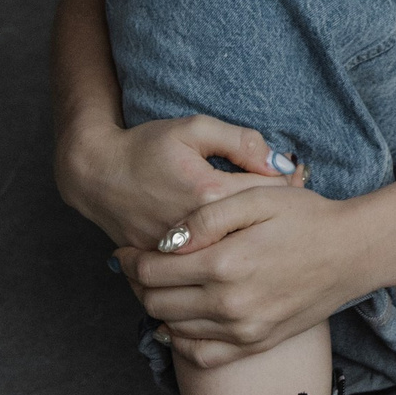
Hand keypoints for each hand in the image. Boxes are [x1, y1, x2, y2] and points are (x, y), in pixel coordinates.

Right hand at [58, 114, 303, 252]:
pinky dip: (224, 256)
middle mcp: (197, 230)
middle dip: (277, 219)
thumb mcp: (194, 128)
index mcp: (208, 193)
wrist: (96, 175)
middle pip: (256, 230)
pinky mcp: (167, 264)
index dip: (290, 186)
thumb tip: (279, 161)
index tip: (300, 178)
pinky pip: (206, 266)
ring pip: (232, 253)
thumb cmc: (146, 146)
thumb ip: (240, 141)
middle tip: (291, 208)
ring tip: (268, 227)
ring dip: (253, 241)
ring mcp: (180, 252)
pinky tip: (237, 244)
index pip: (269, 195)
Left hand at [114, 180, 386, 368]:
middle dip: (138, 284)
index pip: (153, 271)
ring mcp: (243, 329)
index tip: (125, 250)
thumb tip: (167, 242)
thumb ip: (206, 217)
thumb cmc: (308, 217)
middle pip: (157, 302)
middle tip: (136, 267)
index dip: (131, 260)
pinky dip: (180, 342)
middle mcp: (229, 304)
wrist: (354, 252)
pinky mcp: (256, 343)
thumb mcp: (257, 198)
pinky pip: (202, 355)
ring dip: (156, 309)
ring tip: (157, 288)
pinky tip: (177, 324)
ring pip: (174, 329)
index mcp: (224, 264)